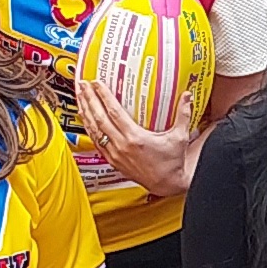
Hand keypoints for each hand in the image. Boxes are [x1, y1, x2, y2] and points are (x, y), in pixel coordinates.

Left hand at [73, 80, 195, 196]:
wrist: (166, 184)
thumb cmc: (172, 163)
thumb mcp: (179, 137)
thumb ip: (183, 115)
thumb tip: (187, 96)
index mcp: (135, 138)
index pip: (114, 113)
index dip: (103, 96)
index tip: (97, 83)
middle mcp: (121, 146)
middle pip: (99, 118)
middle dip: (89, 99)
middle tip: (82, 84)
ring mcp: (115, 154)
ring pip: (94, 130)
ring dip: (85, 112)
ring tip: (79, 97)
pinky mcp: (113, 161)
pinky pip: (96, 142)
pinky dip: (89, 128)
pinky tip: (85, 119)